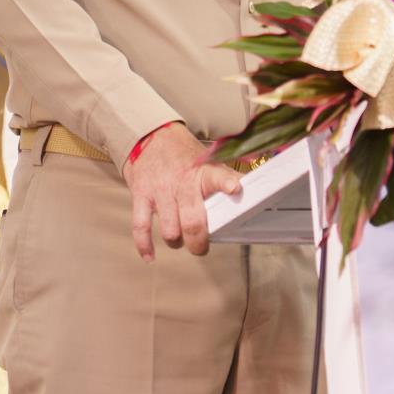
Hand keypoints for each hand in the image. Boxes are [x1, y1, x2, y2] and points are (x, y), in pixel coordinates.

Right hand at [122, 123, 241, 260]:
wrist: (150, 137)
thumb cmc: (183, 156)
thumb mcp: (207, 161)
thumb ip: (225, 178)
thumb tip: (252, 191)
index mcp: (202, 172)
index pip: (217, 176)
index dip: (226, 183)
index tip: (235, 189)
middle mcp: (182, 182)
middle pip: (192, 220)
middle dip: (198, 241)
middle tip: (201, 246)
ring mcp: (160, 190)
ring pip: (169, 229)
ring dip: (176, 241)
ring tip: (180, 238)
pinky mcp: (141, 196)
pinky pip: (141, 226)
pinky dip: (145, 245)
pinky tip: (150, 256)